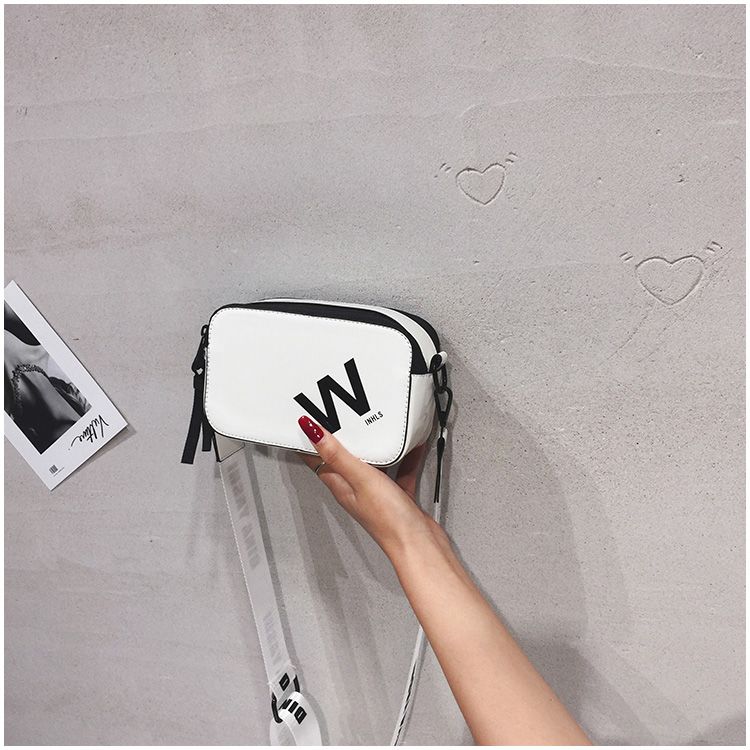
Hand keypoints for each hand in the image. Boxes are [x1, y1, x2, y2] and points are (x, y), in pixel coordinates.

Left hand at [297, 415, 440, 558]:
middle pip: (343, 460)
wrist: (419, 546)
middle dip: (342, 438)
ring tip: (375, 424)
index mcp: (341, 487)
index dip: (309, 442)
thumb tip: (311, 431)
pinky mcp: (397, 497)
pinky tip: (411, 446)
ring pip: (371, 464)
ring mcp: (376, 494)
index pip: (318, 460)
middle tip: (340, 415)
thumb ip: (337, 454)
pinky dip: (404, 457)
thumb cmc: (389, 521)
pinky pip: (398, 471)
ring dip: (372, 445)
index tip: (306, 421)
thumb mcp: (361, 479)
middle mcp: (356, 491)